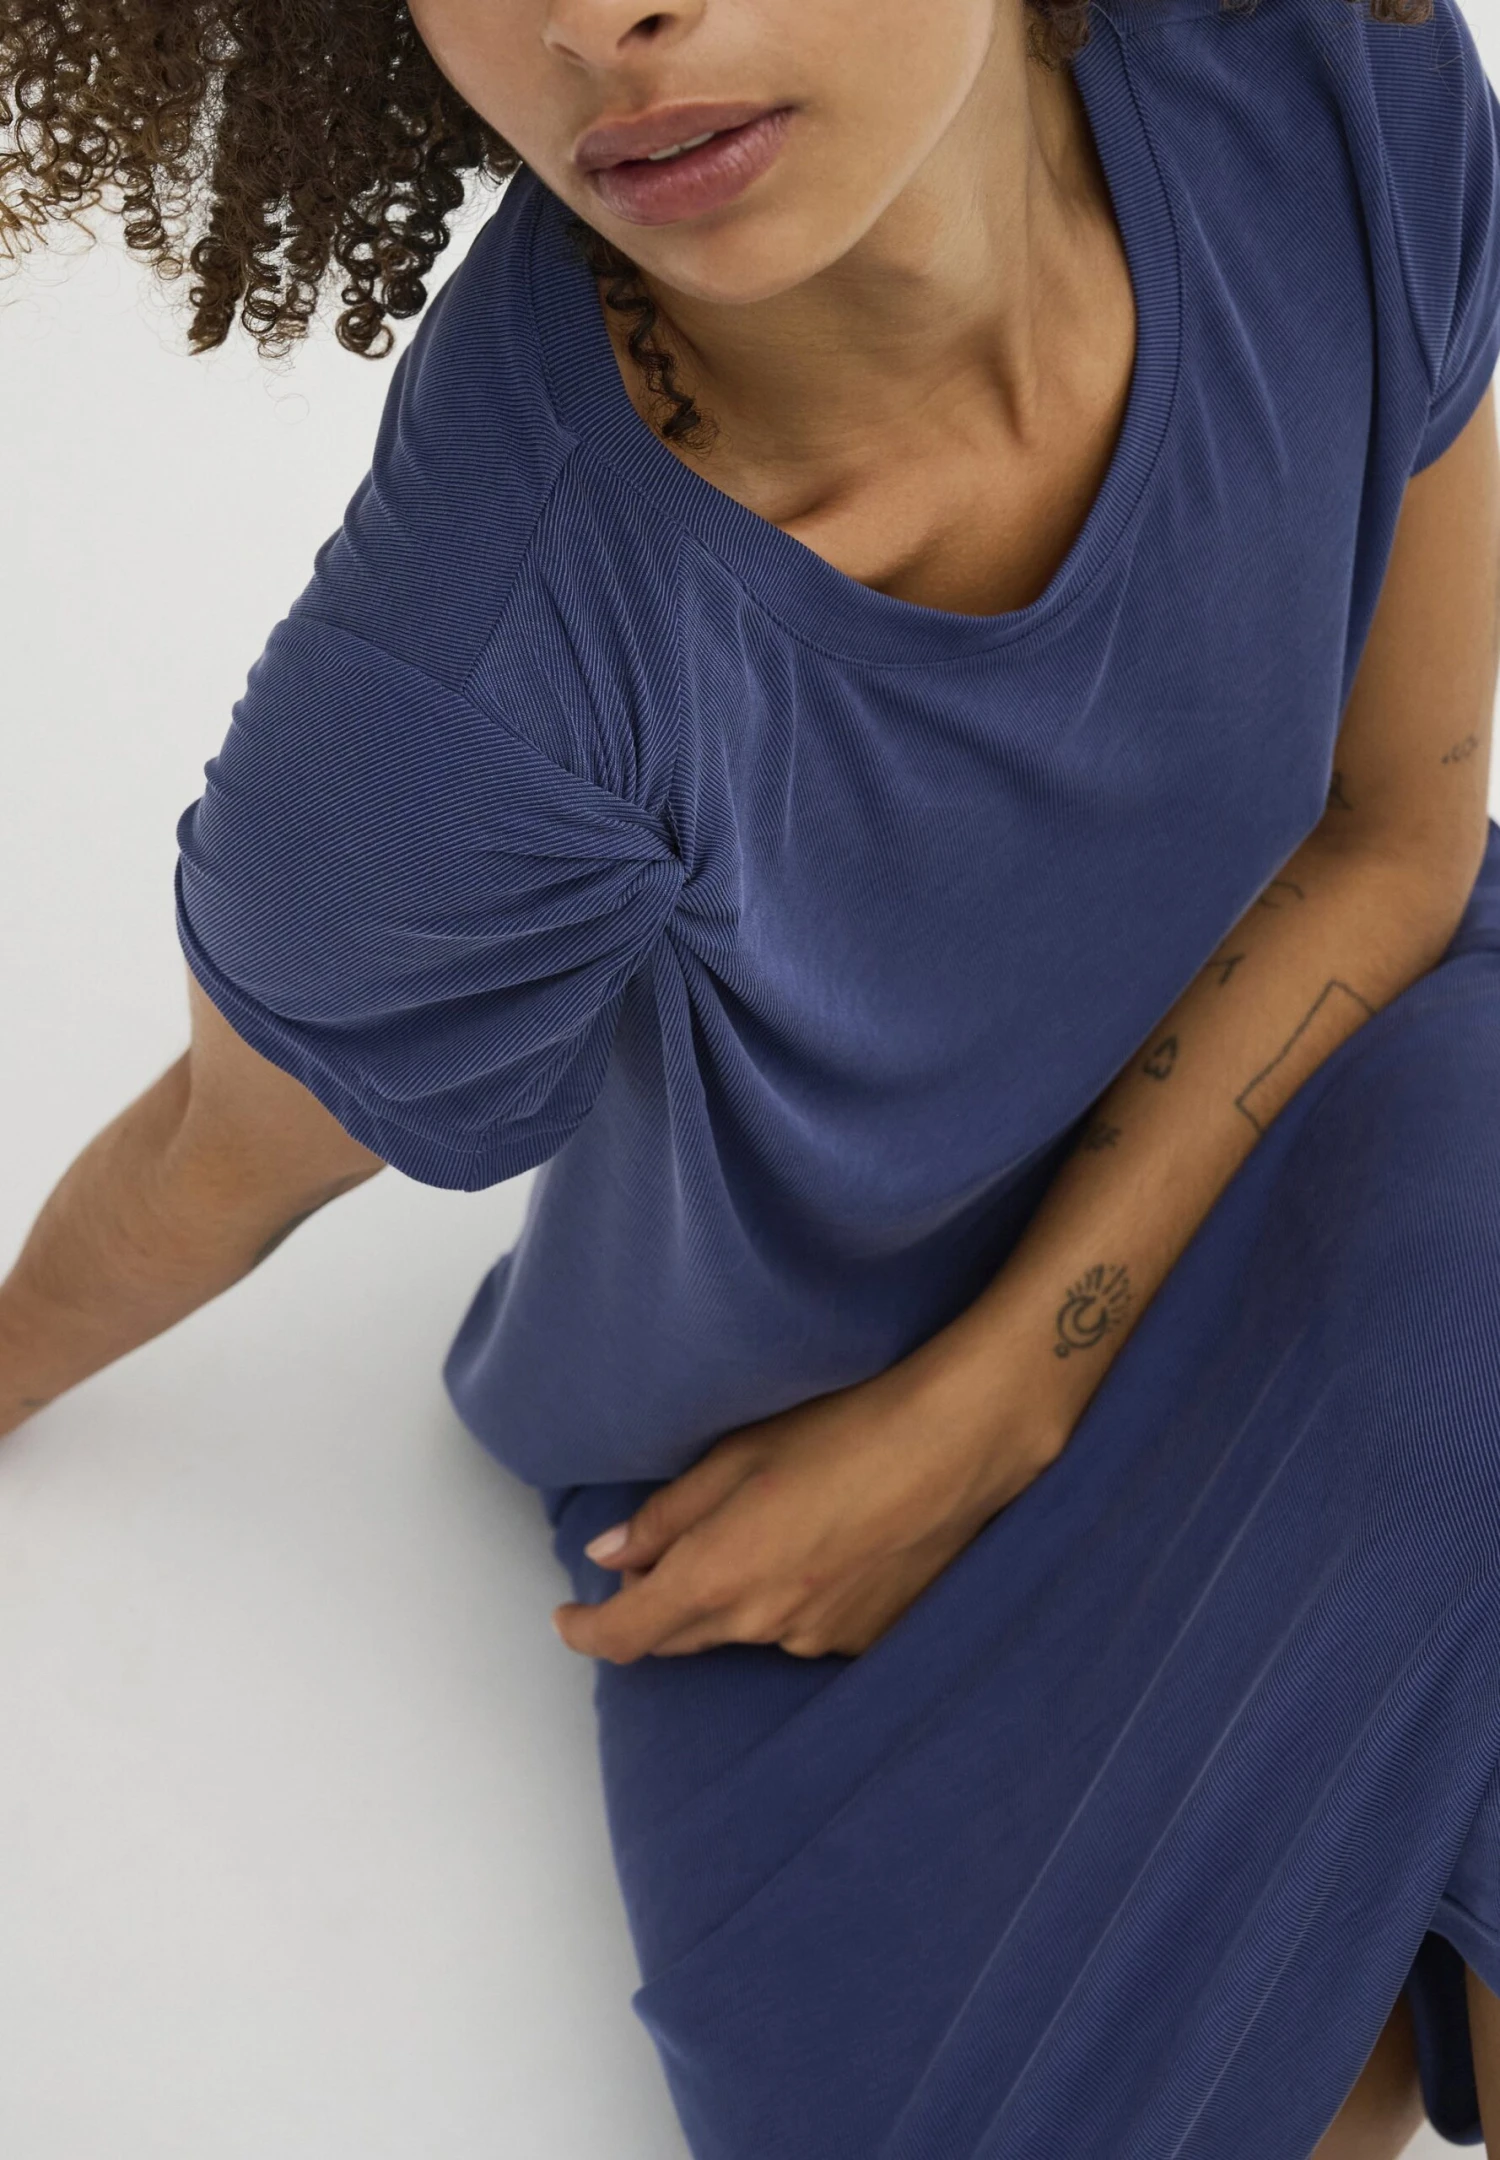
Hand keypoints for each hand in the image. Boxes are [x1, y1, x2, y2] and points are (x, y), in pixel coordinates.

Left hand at [551, 1344, 1067, 1663]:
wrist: (962, 1442)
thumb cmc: (849, 1428)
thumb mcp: (740, 1453)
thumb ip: (667, 1516)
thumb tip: (610, 1555)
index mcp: (719, 1576)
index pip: (626, 1636)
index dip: (587, 1632)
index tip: (569, 1617)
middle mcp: (764, 1624)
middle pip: (680, 1638)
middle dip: (654, 1609)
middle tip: (652, 1560)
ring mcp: (818, 1638)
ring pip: (744, 1630)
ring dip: (730, 1597)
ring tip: (763, 1528)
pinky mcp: (866, 1637)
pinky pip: (801, 1626)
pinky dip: (789, 1597)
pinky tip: (820, 1543)